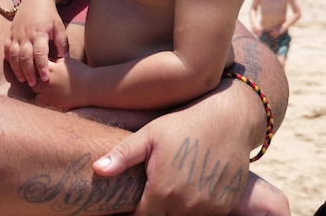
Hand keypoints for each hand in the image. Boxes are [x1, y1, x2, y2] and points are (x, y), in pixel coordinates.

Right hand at [5, 0, 68, 85]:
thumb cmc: (49, 15)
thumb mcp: (59, 26)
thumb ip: (62, 42)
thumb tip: (66, 58)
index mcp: (39, 33)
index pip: (40, 53)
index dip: (42, 67)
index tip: (46, 78)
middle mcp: (26, 35)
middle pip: (25, 57)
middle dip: (29, 72)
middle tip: (34, 84)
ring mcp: (16, 35)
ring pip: (14, 55)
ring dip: (17, 69)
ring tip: (23, 79)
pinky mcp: (10, 34)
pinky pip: (6, 49)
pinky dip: (9, 60)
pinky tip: (13, 69)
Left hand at [33, 57, 90, 109]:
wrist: (90, 88)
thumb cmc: (81, 73)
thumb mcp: (67, 61)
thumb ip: (55, 61)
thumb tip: (46, 61)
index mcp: (51, 68)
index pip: (35, 63)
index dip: (36, 64)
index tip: (39, 65)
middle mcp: (47, 80)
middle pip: (32, 76)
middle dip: (35, 76)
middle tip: (41, 77)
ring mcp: (48, 92)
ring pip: (34, 89)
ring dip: (37, 88)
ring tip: (45, 87)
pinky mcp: (51, 102)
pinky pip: (38, 100)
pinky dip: (41, 97)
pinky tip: (48, 95)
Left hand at [92, 80, 266, 215]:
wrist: (229, 119)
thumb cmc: (184, 124)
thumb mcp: (150, 135)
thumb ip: (122, 155)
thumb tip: (96, 169)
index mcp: (162, 191)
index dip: (135, 212)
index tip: (134, 202)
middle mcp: (186, 205)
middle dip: (157, 210)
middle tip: (157, 190)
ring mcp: (208, 208)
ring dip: (177, 210)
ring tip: (175, 188)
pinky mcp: (226, 206)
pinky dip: (198, 209)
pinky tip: (194, 189)